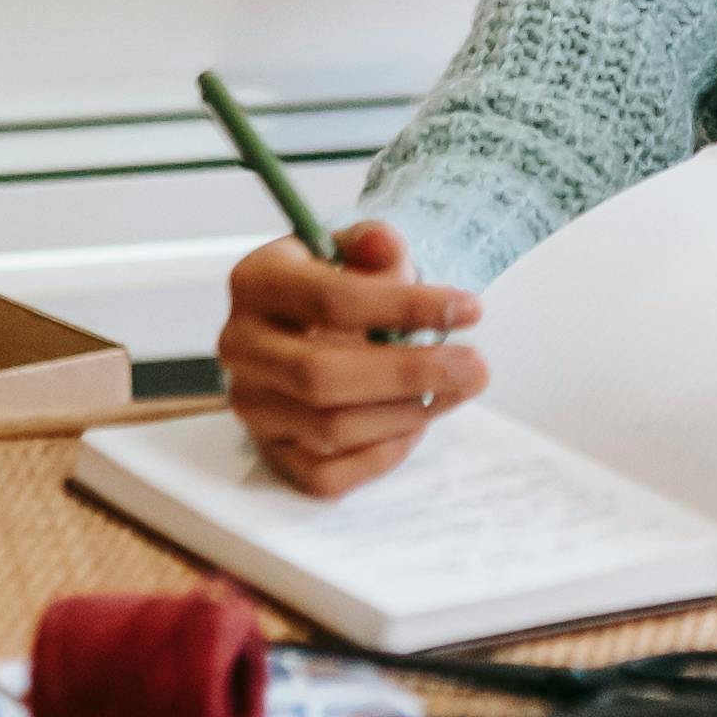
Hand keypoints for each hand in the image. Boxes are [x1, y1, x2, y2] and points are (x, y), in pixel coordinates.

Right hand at [216, 220, 483, 495]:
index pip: (331, 299)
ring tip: (457, 389)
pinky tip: (416, 424)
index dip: (407, 306)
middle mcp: (239, 346)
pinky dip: (381, 455)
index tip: (470, 309)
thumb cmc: (337, 289)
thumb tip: (385, 241)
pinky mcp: (268, 452)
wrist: (307, 329)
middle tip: (477, 367)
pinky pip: (326, 474)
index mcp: (255, 282)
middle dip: (411, 374)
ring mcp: (249, 406)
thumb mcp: (354, 253)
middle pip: (322, 375)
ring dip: (406, 414)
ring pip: (329, 429)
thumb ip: (373, 246)